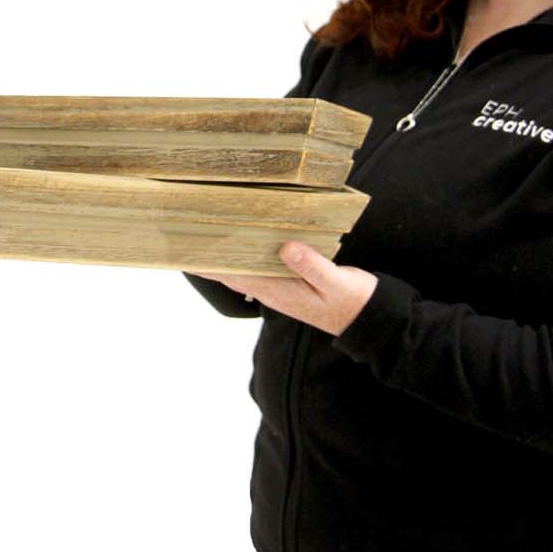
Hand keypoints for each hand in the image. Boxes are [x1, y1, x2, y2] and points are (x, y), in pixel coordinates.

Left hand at [190, 241, 377, 336]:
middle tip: (186, 233)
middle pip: (231, 272)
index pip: (234, 275)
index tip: (186, 251)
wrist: (366, 318)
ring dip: (223, 255)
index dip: (209, 264)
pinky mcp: (287, 282)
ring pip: (242, 270)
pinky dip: (244, 255)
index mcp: (279, 290)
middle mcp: (272, 290)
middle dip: (208, 256)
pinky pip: (257, 267)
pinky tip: (240, 242)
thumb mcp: (336, 282)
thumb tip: (286, 248)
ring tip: (203, 234)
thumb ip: (312, 265)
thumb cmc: (353, 301)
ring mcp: (278, 287)